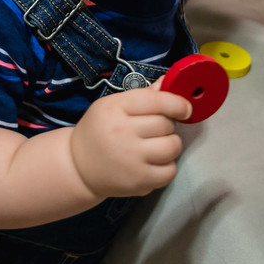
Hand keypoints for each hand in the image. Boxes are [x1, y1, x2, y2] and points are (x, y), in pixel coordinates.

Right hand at [69, 80, 191, 199]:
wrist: (78, 167)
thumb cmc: (99, 131)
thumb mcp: (112, 105)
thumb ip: (143, 95)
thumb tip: (169, 82)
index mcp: (114, 108)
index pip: (156, 100)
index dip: (177, 103)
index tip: (185, 108)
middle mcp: (122, 132)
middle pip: (166, 123)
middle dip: (167, 125)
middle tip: (154, 130)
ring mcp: (131, 159)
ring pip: (172, 146)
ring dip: (170, 144)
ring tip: (156, 145)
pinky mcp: (139, 181)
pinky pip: (170, 171)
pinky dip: (167, 166)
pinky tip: (153, 162)